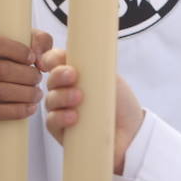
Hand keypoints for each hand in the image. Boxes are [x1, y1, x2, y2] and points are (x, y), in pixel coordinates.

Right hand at [0, 30, 52, 136]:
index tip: (33, 58)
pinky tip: (30, 108)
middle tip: (38, 79)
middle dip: (26, 75)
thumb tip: (40, 58)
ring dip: (25, 93)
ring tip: (37, 93)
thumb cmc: (2, 61)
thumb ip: (37, 40)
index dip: (18, 51)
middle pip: (0, 69)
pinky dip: (16, 110)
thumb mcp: (18, 43)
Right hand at [40, 48, 144, 175]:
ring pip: (50, 100)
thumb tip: (82, 49)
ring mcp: (61, 110)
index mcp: (74, 73)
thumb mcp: (109, 76)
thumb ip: (93, 63)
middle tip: (72, 75)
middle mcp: (64, 90)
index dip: (52, 58)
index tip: (57, 58)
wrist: (130, 131)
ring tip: (78, 98)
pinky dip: (60, 117)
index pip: (55, 61)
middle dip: (59, 75)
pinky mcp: (61, 130)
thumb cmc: (120, 101)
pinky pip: (52, 121)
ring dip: (62, 96)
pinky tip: (73, 117)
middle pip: (51, 79)